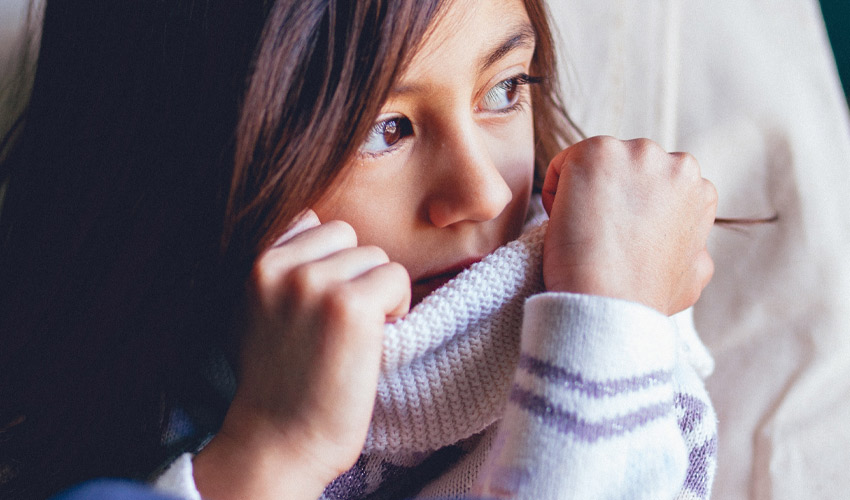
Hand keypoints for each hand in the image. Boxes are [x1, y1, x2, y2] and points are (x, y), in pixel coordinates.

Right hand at [194, 211, 409, 499]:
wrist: (279, 440)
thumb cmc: (276, 382)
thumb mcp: (256, 310)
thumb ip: (283, 267)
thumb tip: (316, 224)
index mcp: (257, 262)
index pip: (313, 223)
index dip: (330, 262)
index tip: (324, 306)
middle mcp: (282, 265)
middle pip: (348, 237)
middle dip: (354, 275)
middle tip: (341, 324)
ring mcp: (315, 282)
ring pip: (376, 256)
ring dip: (377, 293)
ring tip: (355, 336)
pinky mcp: (350, 305)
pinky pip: (397, 278)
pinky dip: (397, 308)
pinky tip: (373, 341)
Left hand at [541, 136, 716, 314]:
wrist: (610, 300)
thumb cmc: (644, 298)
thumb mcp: (693, 274)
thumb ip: (695, 248)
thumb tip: (693, 247)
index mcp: (699, 189)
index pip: (655, 186)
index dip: (631, 215)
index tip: (620, 240)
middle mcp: (675, 162)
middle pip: (626, 170)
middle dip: (610, 196)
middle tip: (599, 236)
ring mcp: (636, 153)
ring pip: (596, 165)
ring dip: (584, 193)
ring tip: (585, 232)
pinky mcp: (596, 152)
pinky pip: (563, 166)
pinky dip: (557, 193)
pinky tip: (567, 223)